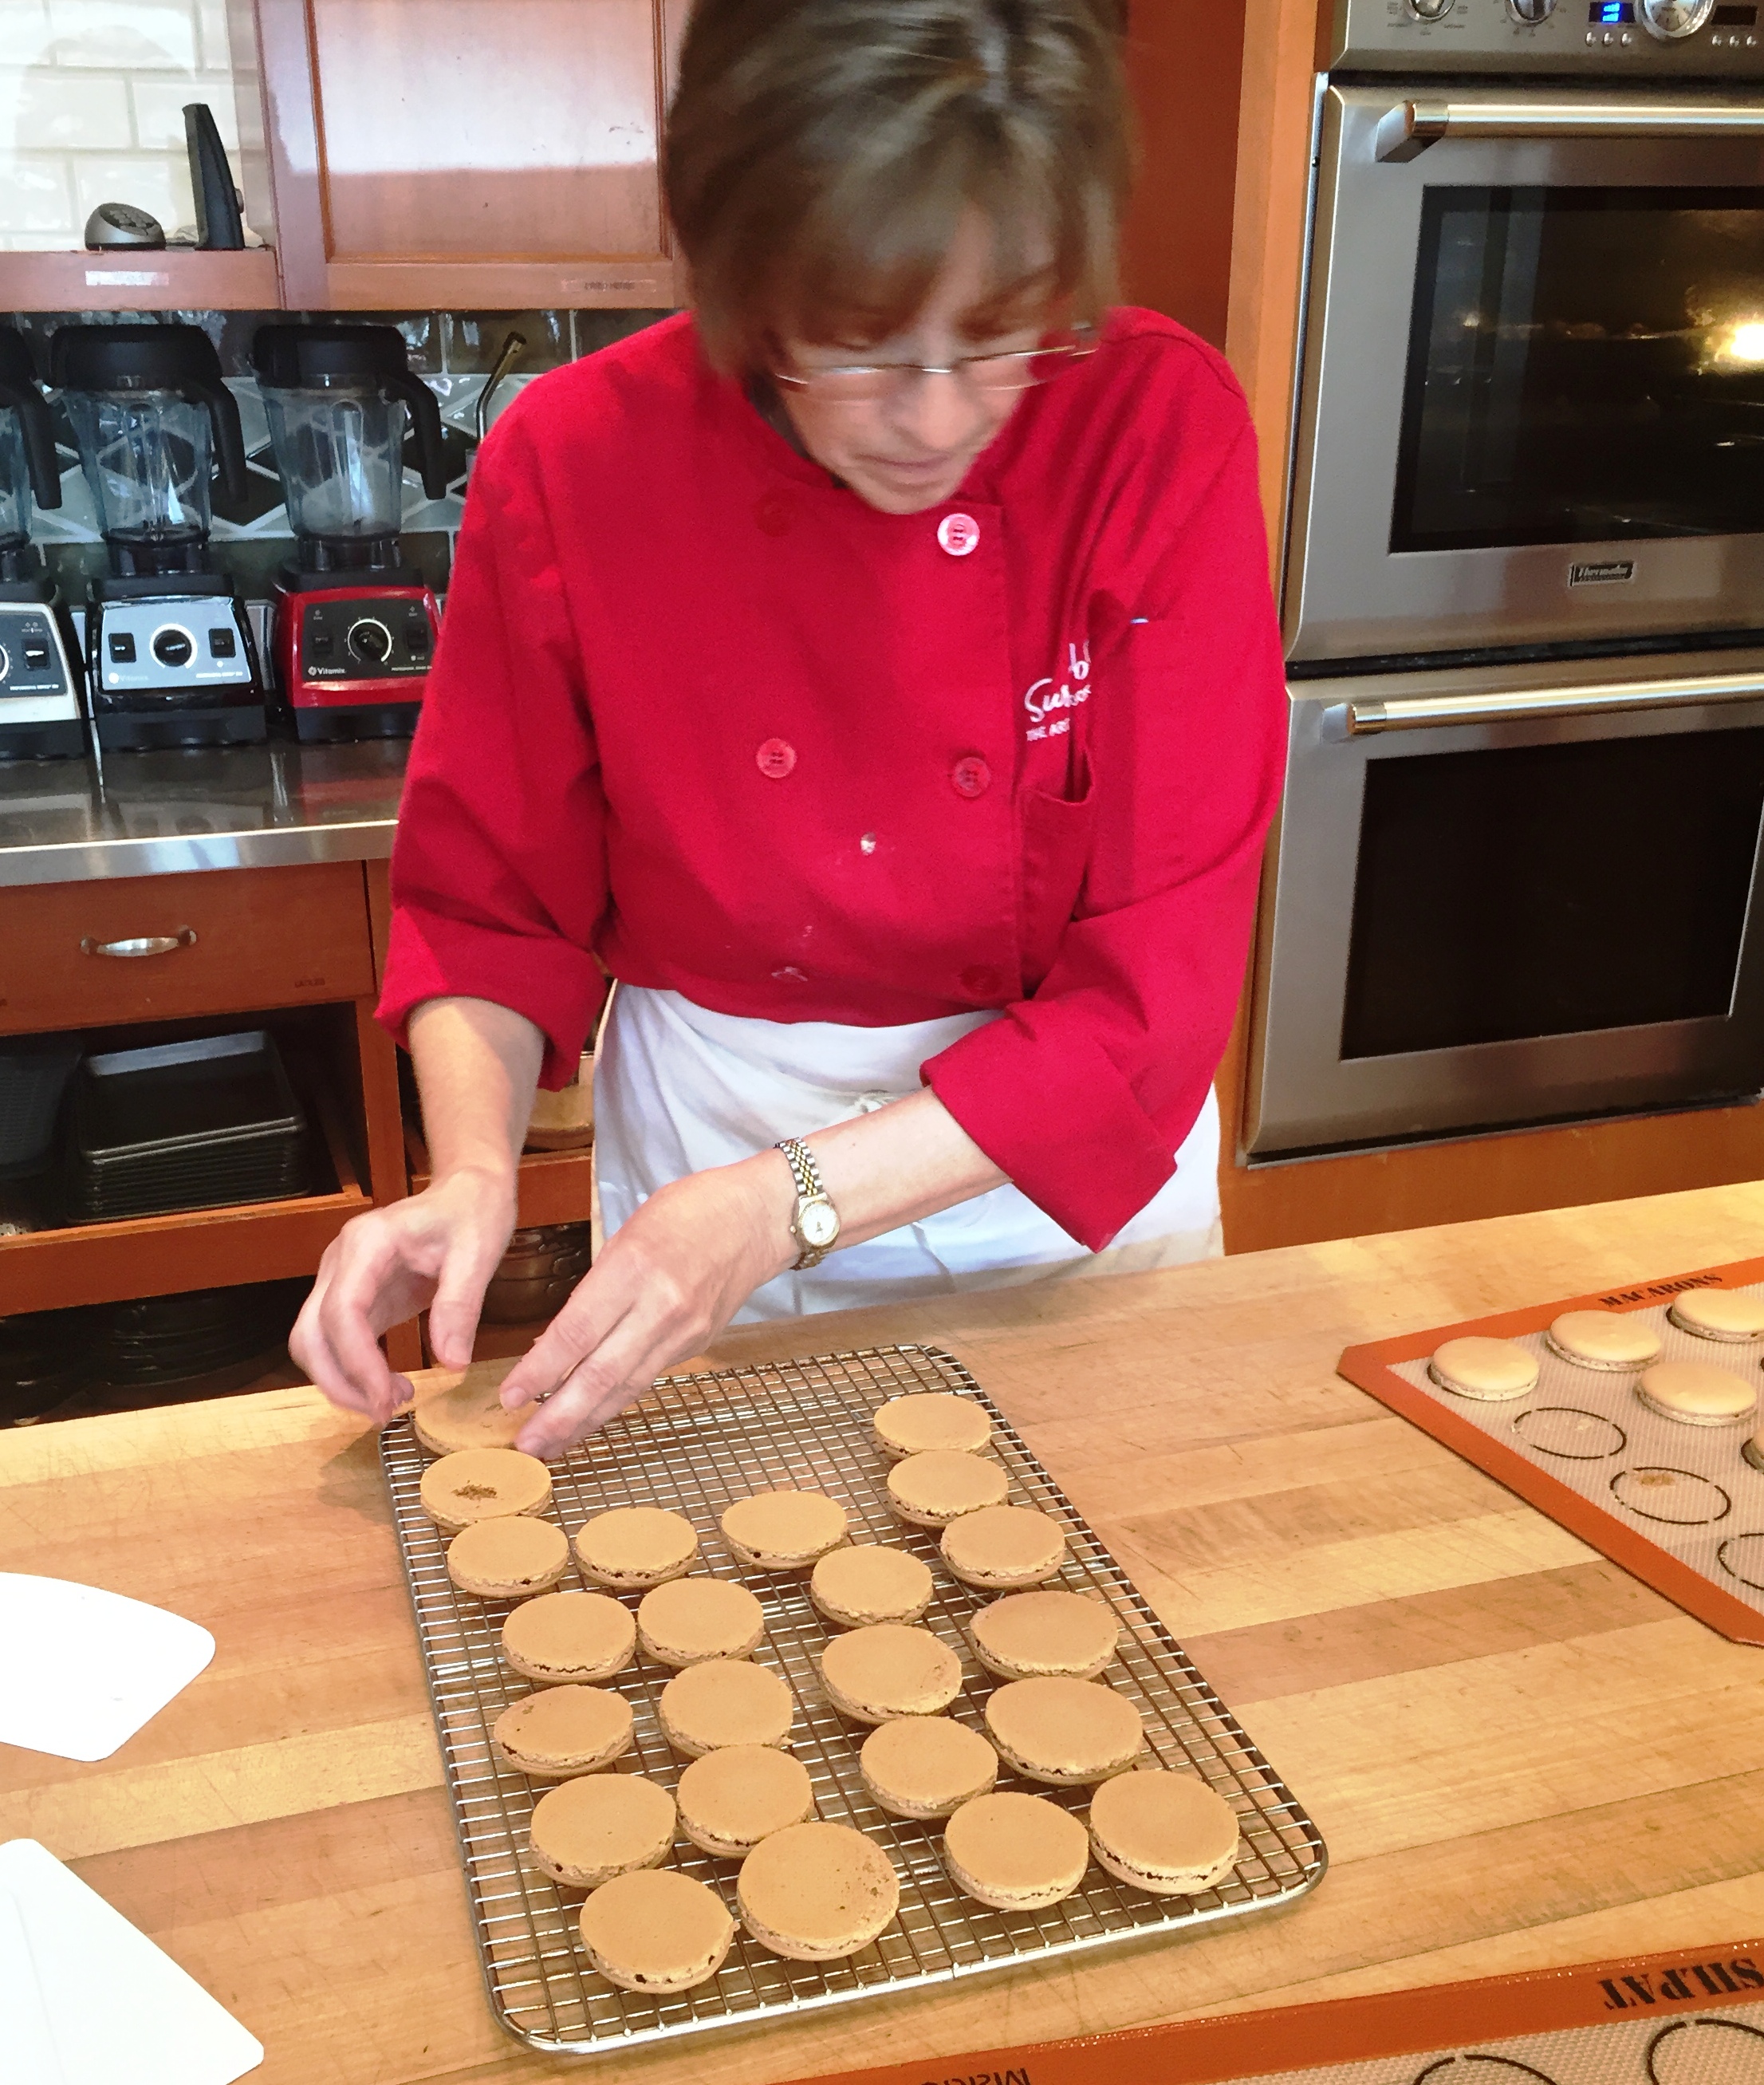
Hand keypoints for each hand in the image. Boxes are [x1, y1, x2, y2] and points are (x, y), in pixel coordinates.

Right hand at [290, 1167, 515, 1423]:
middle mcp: (341, 1261)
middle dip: (339, 1382)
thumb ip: (460, 1306)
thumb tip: (452, 1363)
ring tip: (393, 1403)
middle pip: (310, 1333)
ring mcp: (341, 1280)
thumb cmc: (472, 1210)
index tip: (386, 1398)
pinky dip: (354, 1372)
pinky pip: (337, 1343)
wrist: (467, 1189)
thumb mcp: (478, 1253)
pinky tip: (390, 1388)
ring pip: (313, 1343)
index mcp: (367, 1243)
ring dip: (342, 1382)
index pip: (342, 1311)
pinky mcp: (355, 1299)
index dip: (357, 1362)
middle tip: (384, 1413)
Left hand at [499, 1155, 794, 1456]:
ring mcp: (683, 1331)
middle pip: (601, 1374)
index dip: (540, 1370)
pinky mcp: (697, 1344)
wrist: (760, 1217)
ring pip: (626, 1388)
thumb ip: (598, 1285)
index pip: (577, 1332)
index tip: (511, 1396)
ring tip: (551, 1446)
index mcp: (634, 1268)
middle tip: (526, 1444)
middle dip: (559, 1416)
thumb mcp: (631, 1232)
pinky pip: (647, 1379)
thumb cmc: (692, 1210)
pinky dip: (615, 1403)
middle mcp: (660, 1307)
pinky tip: (592, 1418)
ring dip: (585, 1422)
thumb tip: (559, 1339)